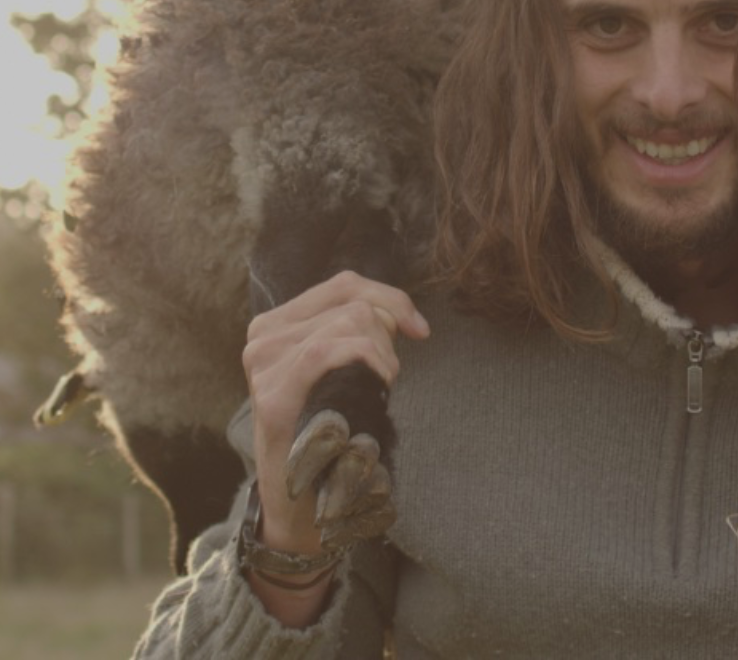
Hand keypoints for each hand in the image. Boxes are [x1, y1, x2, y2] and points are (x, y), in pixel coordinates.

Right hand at [242, 271, 429, 559]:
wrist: (299, 507)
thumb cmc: (328, 432)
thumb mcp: (338, 370)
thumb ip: (355, 331)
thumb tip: (399, 312)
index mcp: (276, 324)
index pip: (345, 285)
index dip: (391, 299)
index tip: (420, 331)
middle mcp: (262, 338)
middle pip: (354, 303)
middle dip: (388, 334)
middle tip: (388, 378)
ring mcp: (263, 365)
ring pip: (351, 322)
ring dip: (381, 355)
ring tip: (375, 392)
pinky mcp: (272, 397)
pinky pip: (329, 350)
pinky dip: (366, 361)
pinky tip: (374, 389)